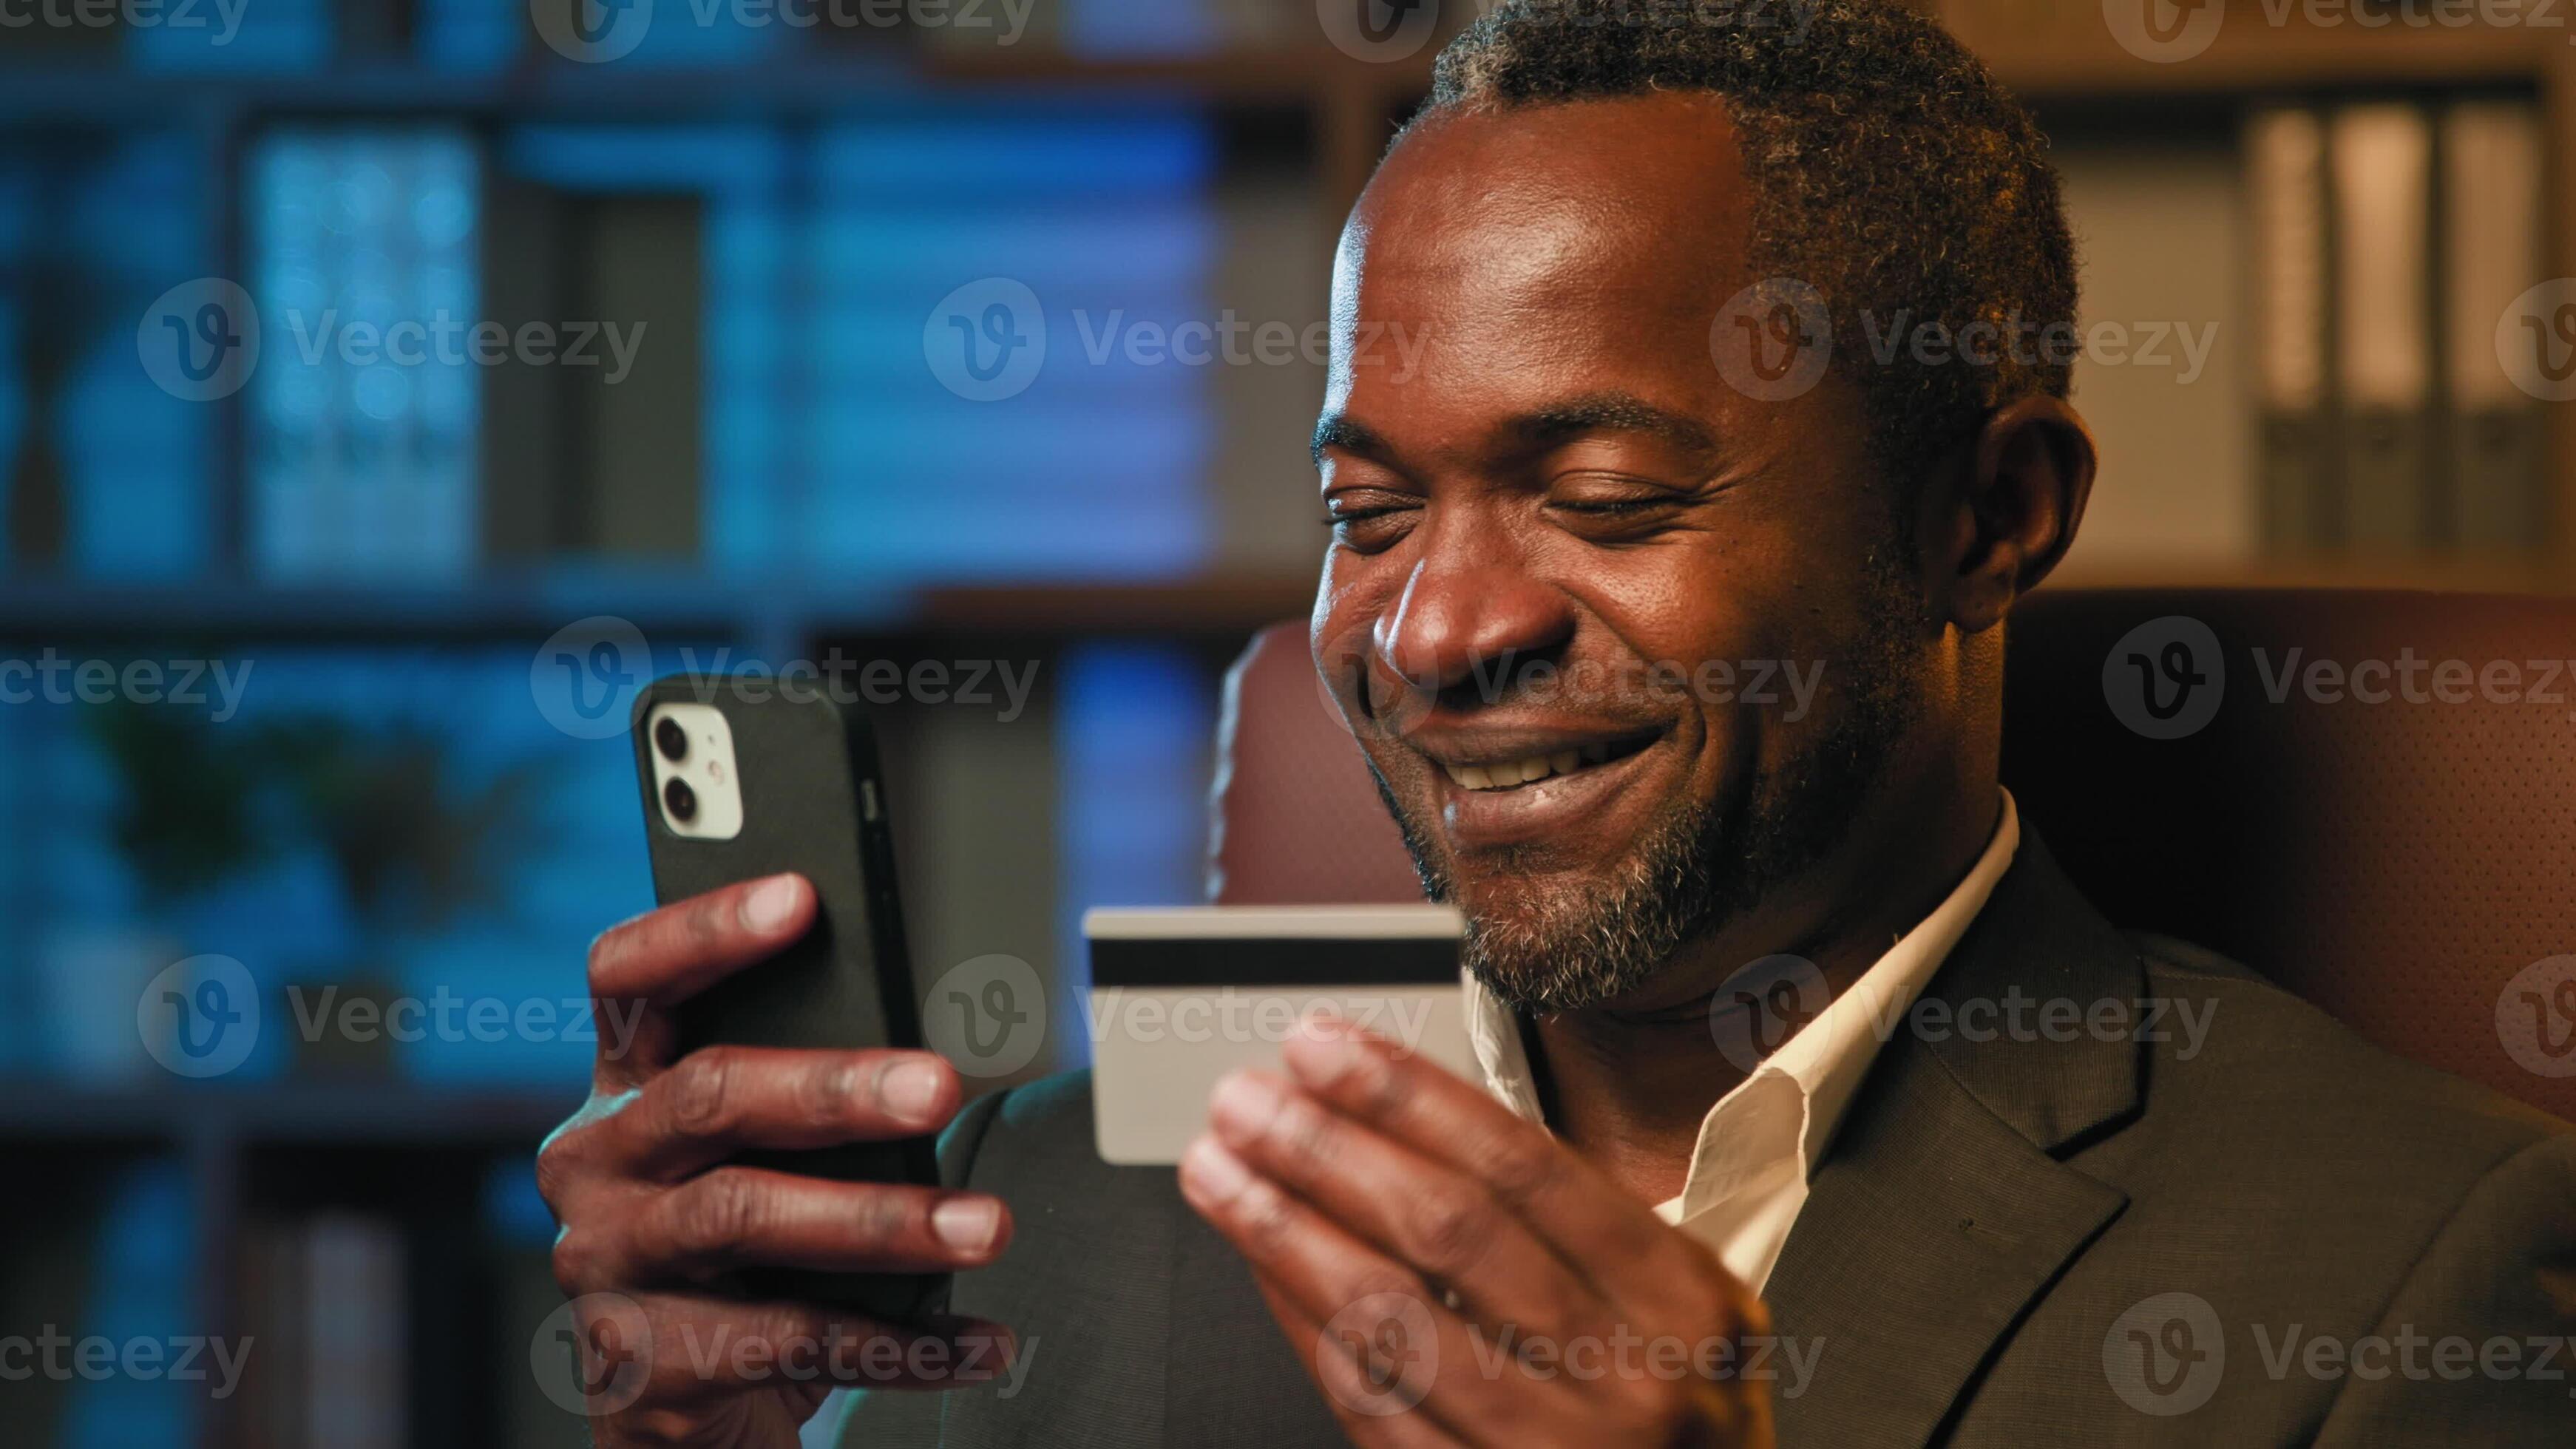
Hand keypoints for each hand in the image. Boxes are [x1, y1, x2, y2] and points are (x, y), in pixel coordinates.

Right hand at [537, 874, 1016, 1447]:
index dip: (705, 931)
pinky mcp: (644, 1366)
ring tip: (984, 1226)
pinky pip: (788, 1338)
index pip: (630, 978)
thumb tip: (919, 1060)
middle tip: (941, 1086)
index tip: (801, 896)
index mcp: (621, 1087)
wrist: (685, 1415)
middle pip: (708, 1096)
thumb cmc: (741, 1256)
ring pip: (743, 1215)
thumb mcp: (754, 1160)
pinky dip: (900, 1342)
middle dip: (833, 1088)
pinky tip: (979, 1340)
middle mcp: (594, 1164)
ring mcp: (608, 1266)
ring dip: (880, 1219)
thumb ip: (797, 1097)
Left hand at [1180, 1015, 1773, 1448]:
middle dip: (1330, 1150)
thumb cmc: (1678, 1428)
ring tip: (1221, 1170)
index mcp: (1681, 1301)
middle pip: (1450, 1232)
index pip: (1523, 1166)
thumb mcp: (1678, 1315)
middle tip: (1250, 1100)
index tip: (1326, 1049)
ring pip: (1393, 1320)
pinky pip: (1370, 1403)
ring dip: (1287, 1232)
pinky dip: (1304, 1324)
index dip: (1408, 1098)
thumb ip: (1571, 1227)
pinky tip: (1262, 1266)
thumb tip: (1410, 1120)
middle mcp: (1627, 1377)